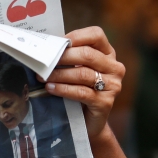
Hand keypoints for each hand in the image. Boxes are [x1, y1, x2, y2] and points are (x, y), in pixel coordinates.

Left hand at [40, 26, 124, 142]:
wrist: (88, 122)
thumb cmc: (79, 91)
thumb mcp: (76, 70)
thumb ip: (70, 57)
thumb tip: (46, 45)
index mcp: (108, 54)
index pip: (96, 35)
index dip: (75, 36)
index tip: (56, 43)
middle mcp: (115, 68)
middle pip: (87, 55)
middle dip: (62, 57)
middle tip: (43, 61)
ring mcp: (113, 86)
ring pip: (83, 74)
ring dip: (59, 74)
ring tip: (42, 77)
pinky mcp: (105, 102)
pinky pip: (81, 92)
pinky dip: (63, 89)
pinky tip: (50, 88)